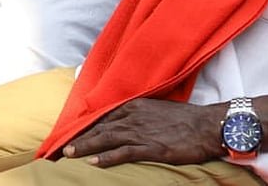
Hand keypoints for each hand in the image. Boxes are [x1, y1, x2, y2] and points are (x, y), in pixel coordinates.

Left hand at [61, 99, 224, 167]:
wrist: (207, 126)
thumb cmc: (185, 120)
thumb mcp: (157, 111)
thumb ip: (139, 115)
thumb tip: (125, 123)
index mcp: (135, 106)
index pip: (103, 115)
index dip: (85, 125)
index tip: (69, 132)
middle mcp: (134, 116)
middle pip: (100, 126)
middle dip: (79, 137)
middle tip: (60, 146)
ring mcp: (141, 132)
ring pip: (106, 138)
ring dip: (86, 146)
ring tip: (68, 154)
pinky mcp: (151, 147)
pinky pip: (124, 152)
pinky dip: (107, 157)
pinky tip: (93, 163)